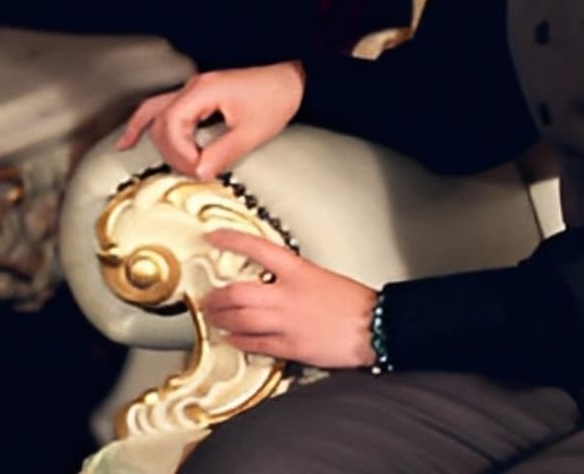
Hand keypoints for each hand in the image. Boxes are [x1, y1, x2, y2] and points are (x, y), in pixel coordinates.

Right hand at [116, 62, 305, 179]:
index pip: (172, 124)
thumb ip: (223, 153)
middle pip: (161, 122)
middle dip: (172, 152)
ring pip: (156, 115)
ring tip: (168, 163)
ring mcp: (192, 91)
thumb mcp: (253, 131)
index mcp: (202, 92)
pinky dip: (145, 124)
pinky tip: (131, 138)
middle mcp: (192, 89)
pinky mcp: (197, 97)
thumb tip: (201, 172)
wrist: (292, 77)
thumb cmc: (276, 96)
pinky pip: (161, 109)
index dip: (180, 152)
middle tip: (191, 171)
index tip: (197, 168)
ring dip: (161, 142)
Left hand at [200, 229, 375, 369]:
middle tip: (204, 297)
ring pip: (240, 319)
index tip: (212, 236)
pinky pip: (256, 343)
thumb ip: (293, 276)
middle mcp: (287, 295)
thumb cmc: (356, 303)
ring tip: (212, 317)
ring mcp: (287, 322)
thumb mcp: (321, 275)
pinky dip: (239, 340)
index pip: (255, 247)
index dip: (229, 239)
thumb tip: (271, 277)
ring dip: (220, 318)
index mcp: (298, 271)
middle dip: (215, 296)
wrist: (379, 328)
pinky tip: (232, 338)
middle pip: (237, 292)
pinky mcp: (291, 346)